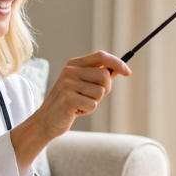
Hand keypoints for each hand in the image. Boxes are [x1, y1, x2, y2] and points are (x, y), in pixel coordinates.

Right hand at [11, 51, 130, 171]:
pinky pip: (93, 104)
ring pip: (100, 92)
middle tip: (92, 97)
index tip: (128, 73)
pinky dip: (88, 110)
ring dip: (95, 102)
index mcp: (74, 64)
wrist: (47, 120)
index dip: (117, 63)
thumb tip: (120, 69)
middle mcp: (70, 71)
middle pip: (105, 75)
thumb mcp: (84, 86)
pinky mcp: (68, 99)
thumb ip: (99, 76)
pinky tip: (76, 111)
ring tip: (81, 104)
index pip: (101, 56)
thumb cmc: (70, 103)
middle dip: (105, 89)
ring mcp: (67, 84)